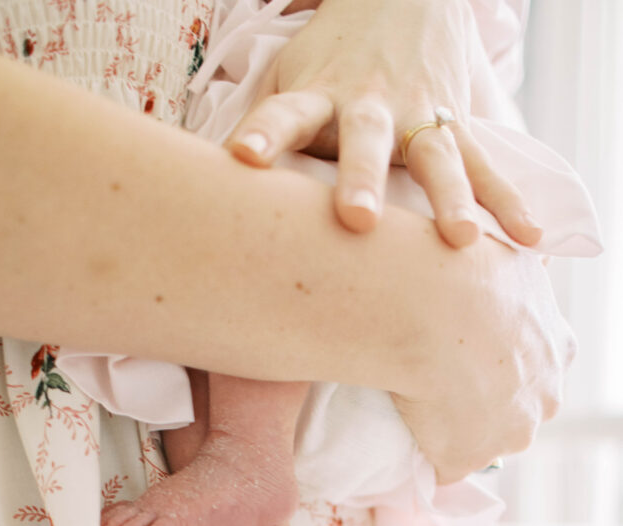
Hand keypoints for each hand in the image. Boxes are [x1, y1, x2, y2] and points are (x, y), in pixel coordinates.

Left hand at [228, 0, 541, 246]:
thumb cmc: (330, 59)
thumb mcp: (291, 78)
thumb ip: (267, 128)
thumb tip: (224, 192)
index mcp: (319, 94)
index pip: (285, 114)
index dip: (265, 134)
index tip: (242, 157)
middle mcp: (370, 105)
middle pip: (367, 141)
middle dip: (363, 179)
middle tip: (358, 219)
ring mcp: (420, 113)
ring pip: (437, 157)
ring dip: (450, 196)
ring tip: (461, 237)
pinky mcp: (456, 122)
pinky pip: (485, 165)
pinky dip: (508, 200)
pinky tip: (530, 236)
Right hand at [392, 238, 574, 482]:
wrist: (430, 305)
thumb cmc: (466, 268)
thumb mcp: (511, 252)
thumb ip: (521, 268)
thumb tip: (528, 249)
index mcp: (560, 347)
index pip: (539, 368)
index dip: (507, 363)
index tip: (476, 356)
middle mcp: (545, 397)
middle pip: (519, 411)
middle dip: (489, 405)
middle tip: (442, 383)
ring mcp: (506, 434)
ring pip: (483, 442)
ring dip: (455, 434)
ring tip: (416, 409)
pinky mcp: (462, 459)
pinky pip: (441, 467)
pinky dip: (425, 457)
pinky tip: (402, 436)